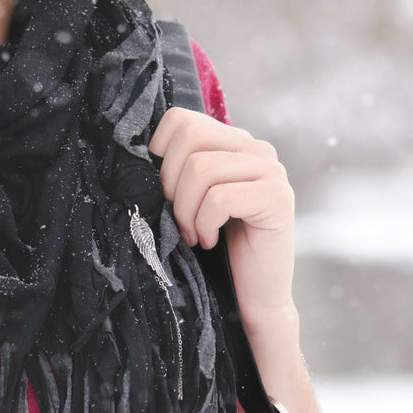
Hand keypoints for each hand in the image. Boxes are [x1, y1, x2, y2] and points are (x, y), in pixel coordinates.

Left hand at [148, 107, 295, 320]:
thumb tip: (134, 159)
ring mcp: (271, 170)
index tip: (164, 194)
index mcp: (231, 143)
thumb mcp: (189, 201)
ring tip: (193, 234)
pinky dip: (204, 224)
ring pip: (202, 168)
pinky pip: (220, 198)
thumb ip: (176, 173)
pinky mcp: (277, 198)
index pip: (180, 119)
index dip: (160, 155)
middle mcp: (255, 148)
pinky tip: (210, 241)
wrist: (253, 293)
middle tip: (176, 218)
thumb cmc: (215, 248)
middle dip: (170, 183)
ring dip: (185, 210)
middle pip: (190, 138)